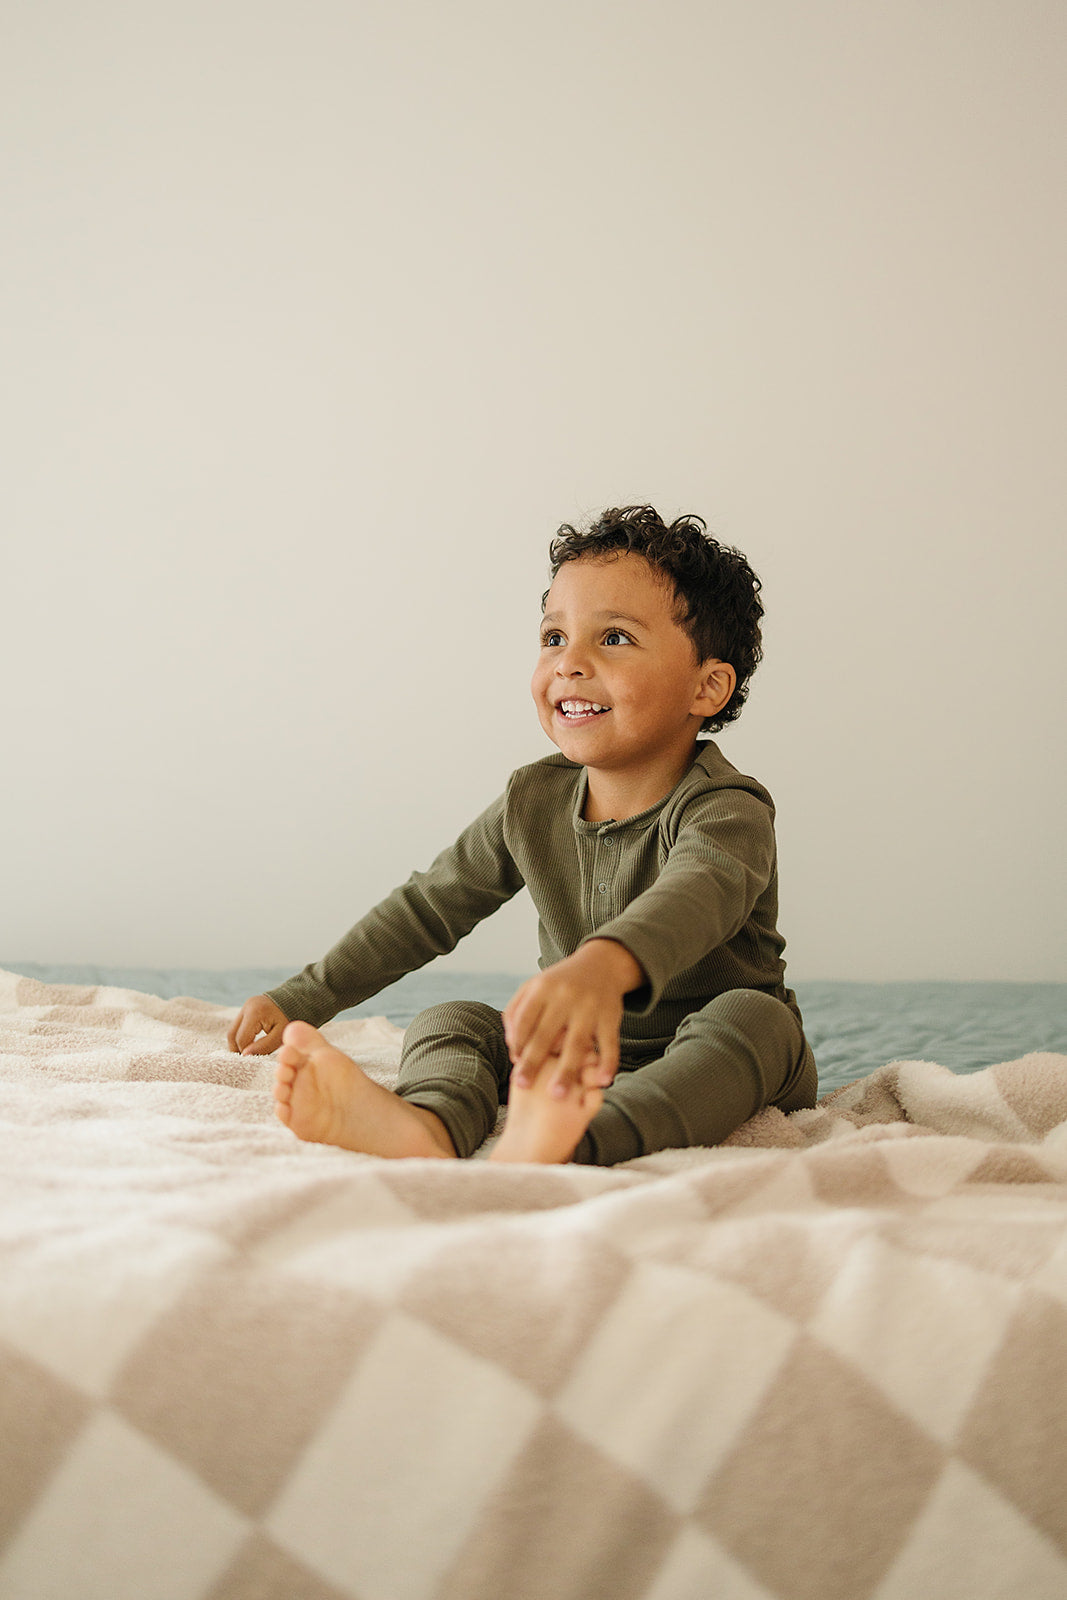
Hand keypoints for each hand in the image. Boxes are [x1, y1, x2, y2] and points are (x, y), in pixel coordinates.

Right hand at [227, 994, 289, 1054]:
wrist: (297, 1001)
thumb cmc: (291, 1020)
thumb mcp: (280, 1036)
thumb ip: (263, 1046)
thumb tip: (245, 1055)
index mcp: (255, 1013)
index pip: (241, 1038)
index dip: (244, 1052)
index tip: (251, 1060)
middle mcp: (246, 1007)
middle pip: (232, 1034)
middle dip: (236, 1049)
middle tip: (245, 1059)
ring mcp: (245, 1006)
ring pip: (233, 1029)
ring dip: (238, 1042)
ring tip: (248, 1052)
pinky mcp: (246, 1007)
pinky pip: (238, 1025)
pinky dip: (242, 1035)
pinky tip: (250, 1043)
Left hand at [502, 940, 643, 1097]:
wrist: (601, 964)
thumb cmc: (560, 983)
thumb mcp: (534, 987)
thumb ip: (516, 1013)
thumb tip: (512, 1047)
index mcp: (542, 988)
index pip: (524, 1019)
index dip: (517, 1043)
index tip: (515, 1064)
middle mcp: (565, 996)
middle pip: (546, 1034)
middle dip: (533, 1063)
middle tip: (523, 1087)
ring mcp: (589, 1007)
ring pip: (576, 1043)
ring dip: (567, 1071)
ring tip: (558, 1095)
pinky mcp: (610, 1016)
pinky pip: (609, 1043)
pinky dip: (608, 1063)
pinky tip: (603, 1081)